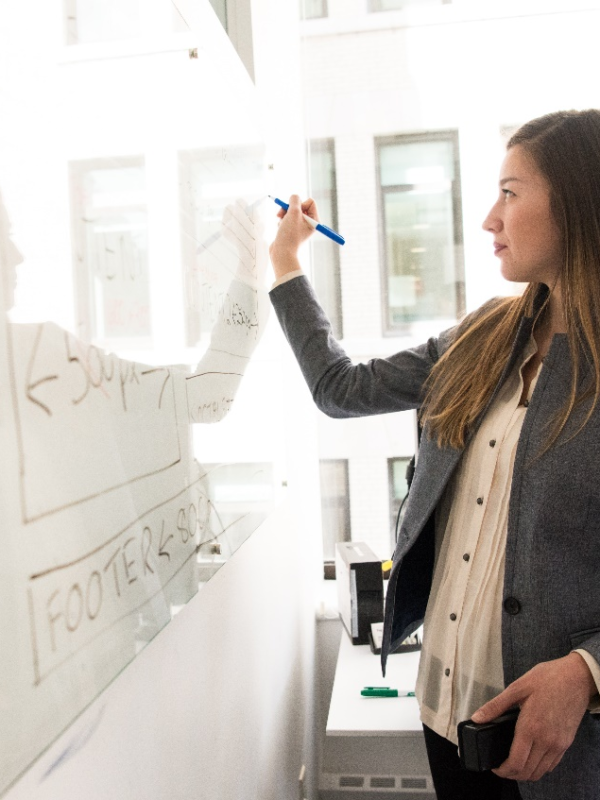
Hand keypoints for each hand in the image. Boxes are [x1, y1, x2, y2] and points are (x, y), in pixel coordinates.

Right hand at [269, 194, 318, 278]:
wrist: (281, 253)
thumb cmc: (289, 235)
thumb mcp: (293, 212)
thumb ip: (294, 200)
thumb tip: (294, 197)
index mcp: (315, 221)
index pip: (310, 202)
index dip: (300, 204)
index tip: (295, 212)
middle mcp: (309, 224)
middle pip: (299, 205)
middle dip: (289, 209)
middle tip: (281, 214)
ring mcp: (299, 227)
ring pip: (291, 212)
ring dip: (284, 215)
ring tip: (281, 223)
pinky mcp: (291, 230)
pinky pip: (286, 218)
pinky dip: (282, 221)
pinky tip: (279, 228)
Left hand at [471, 653, 595, 781]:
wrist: (577, 677)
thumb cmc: (548, 679)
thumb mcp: (517, 687)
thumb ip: (496, 706)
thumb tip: (477, 717)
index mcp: (531, 727)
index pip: (516, 763)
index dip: (503, 771)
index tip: (495, 767)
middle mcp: (546, 740)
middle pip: (527, 772)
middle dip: (512, 774)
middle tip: (502, 766)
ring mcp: (558, 744)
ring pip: (540, 772)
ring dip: (526, 773)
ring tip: (514, 764)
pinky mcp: (566, 743)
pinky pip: (552, 765)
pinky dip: (540, 767)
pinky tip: (531, 758)